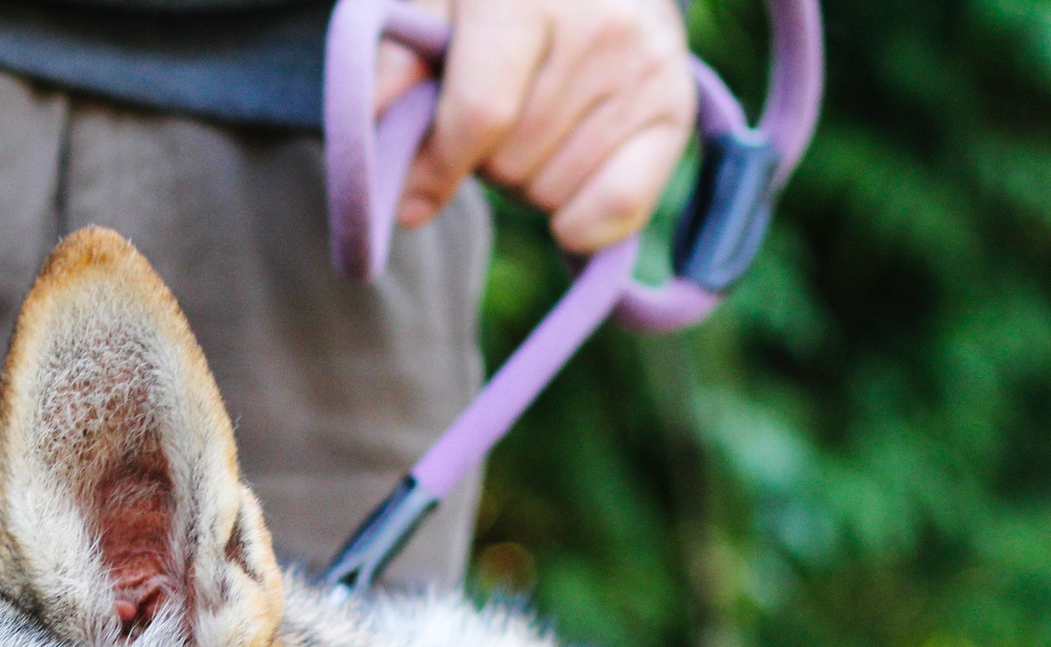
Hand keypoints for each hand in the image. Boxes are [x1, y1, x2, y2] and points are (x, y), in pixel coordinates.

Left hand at [378, 0, 695, 253]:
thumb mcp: (435, 8)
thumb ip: (394, 66)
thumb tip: (374, 138)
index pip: (480, 114)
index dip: (437, 168)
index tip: (410, 201)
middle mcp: (600, 25)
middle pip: (512, 160)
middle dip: (485, 161)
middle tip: (497, 118)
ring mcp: (646, 66)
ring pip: (553, 192)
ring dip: (529, 181)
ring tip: (537, 124)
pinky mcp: (676, 107)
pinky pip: (617, 210)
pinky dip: (580, 222)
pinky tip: (568, 182)